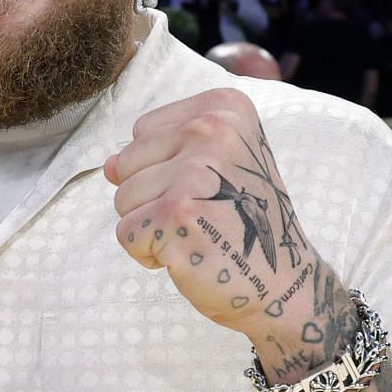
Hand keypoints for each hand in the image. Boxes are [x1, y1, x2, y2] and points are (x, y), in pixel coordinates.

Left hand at [104, 88, 322, 341]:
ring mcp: (194, 172)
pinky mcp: (176, 215)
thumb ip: (160, 152)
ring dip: (150, 226)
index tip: (210, 188)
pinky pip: (126, 233)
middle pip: (126, 162)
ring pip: (122, 198)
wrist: (283, 283)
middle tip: (203, 215)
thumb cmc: (244, 224)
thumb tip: (108, 165)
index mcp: (224, 108)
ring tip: (196, 233)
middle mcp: (211, 130)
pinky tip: (188, 253)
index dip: (164, 168)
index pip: (143, 131)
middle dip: (152, 197)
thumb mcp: (215, 166)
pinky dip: (149, 253)